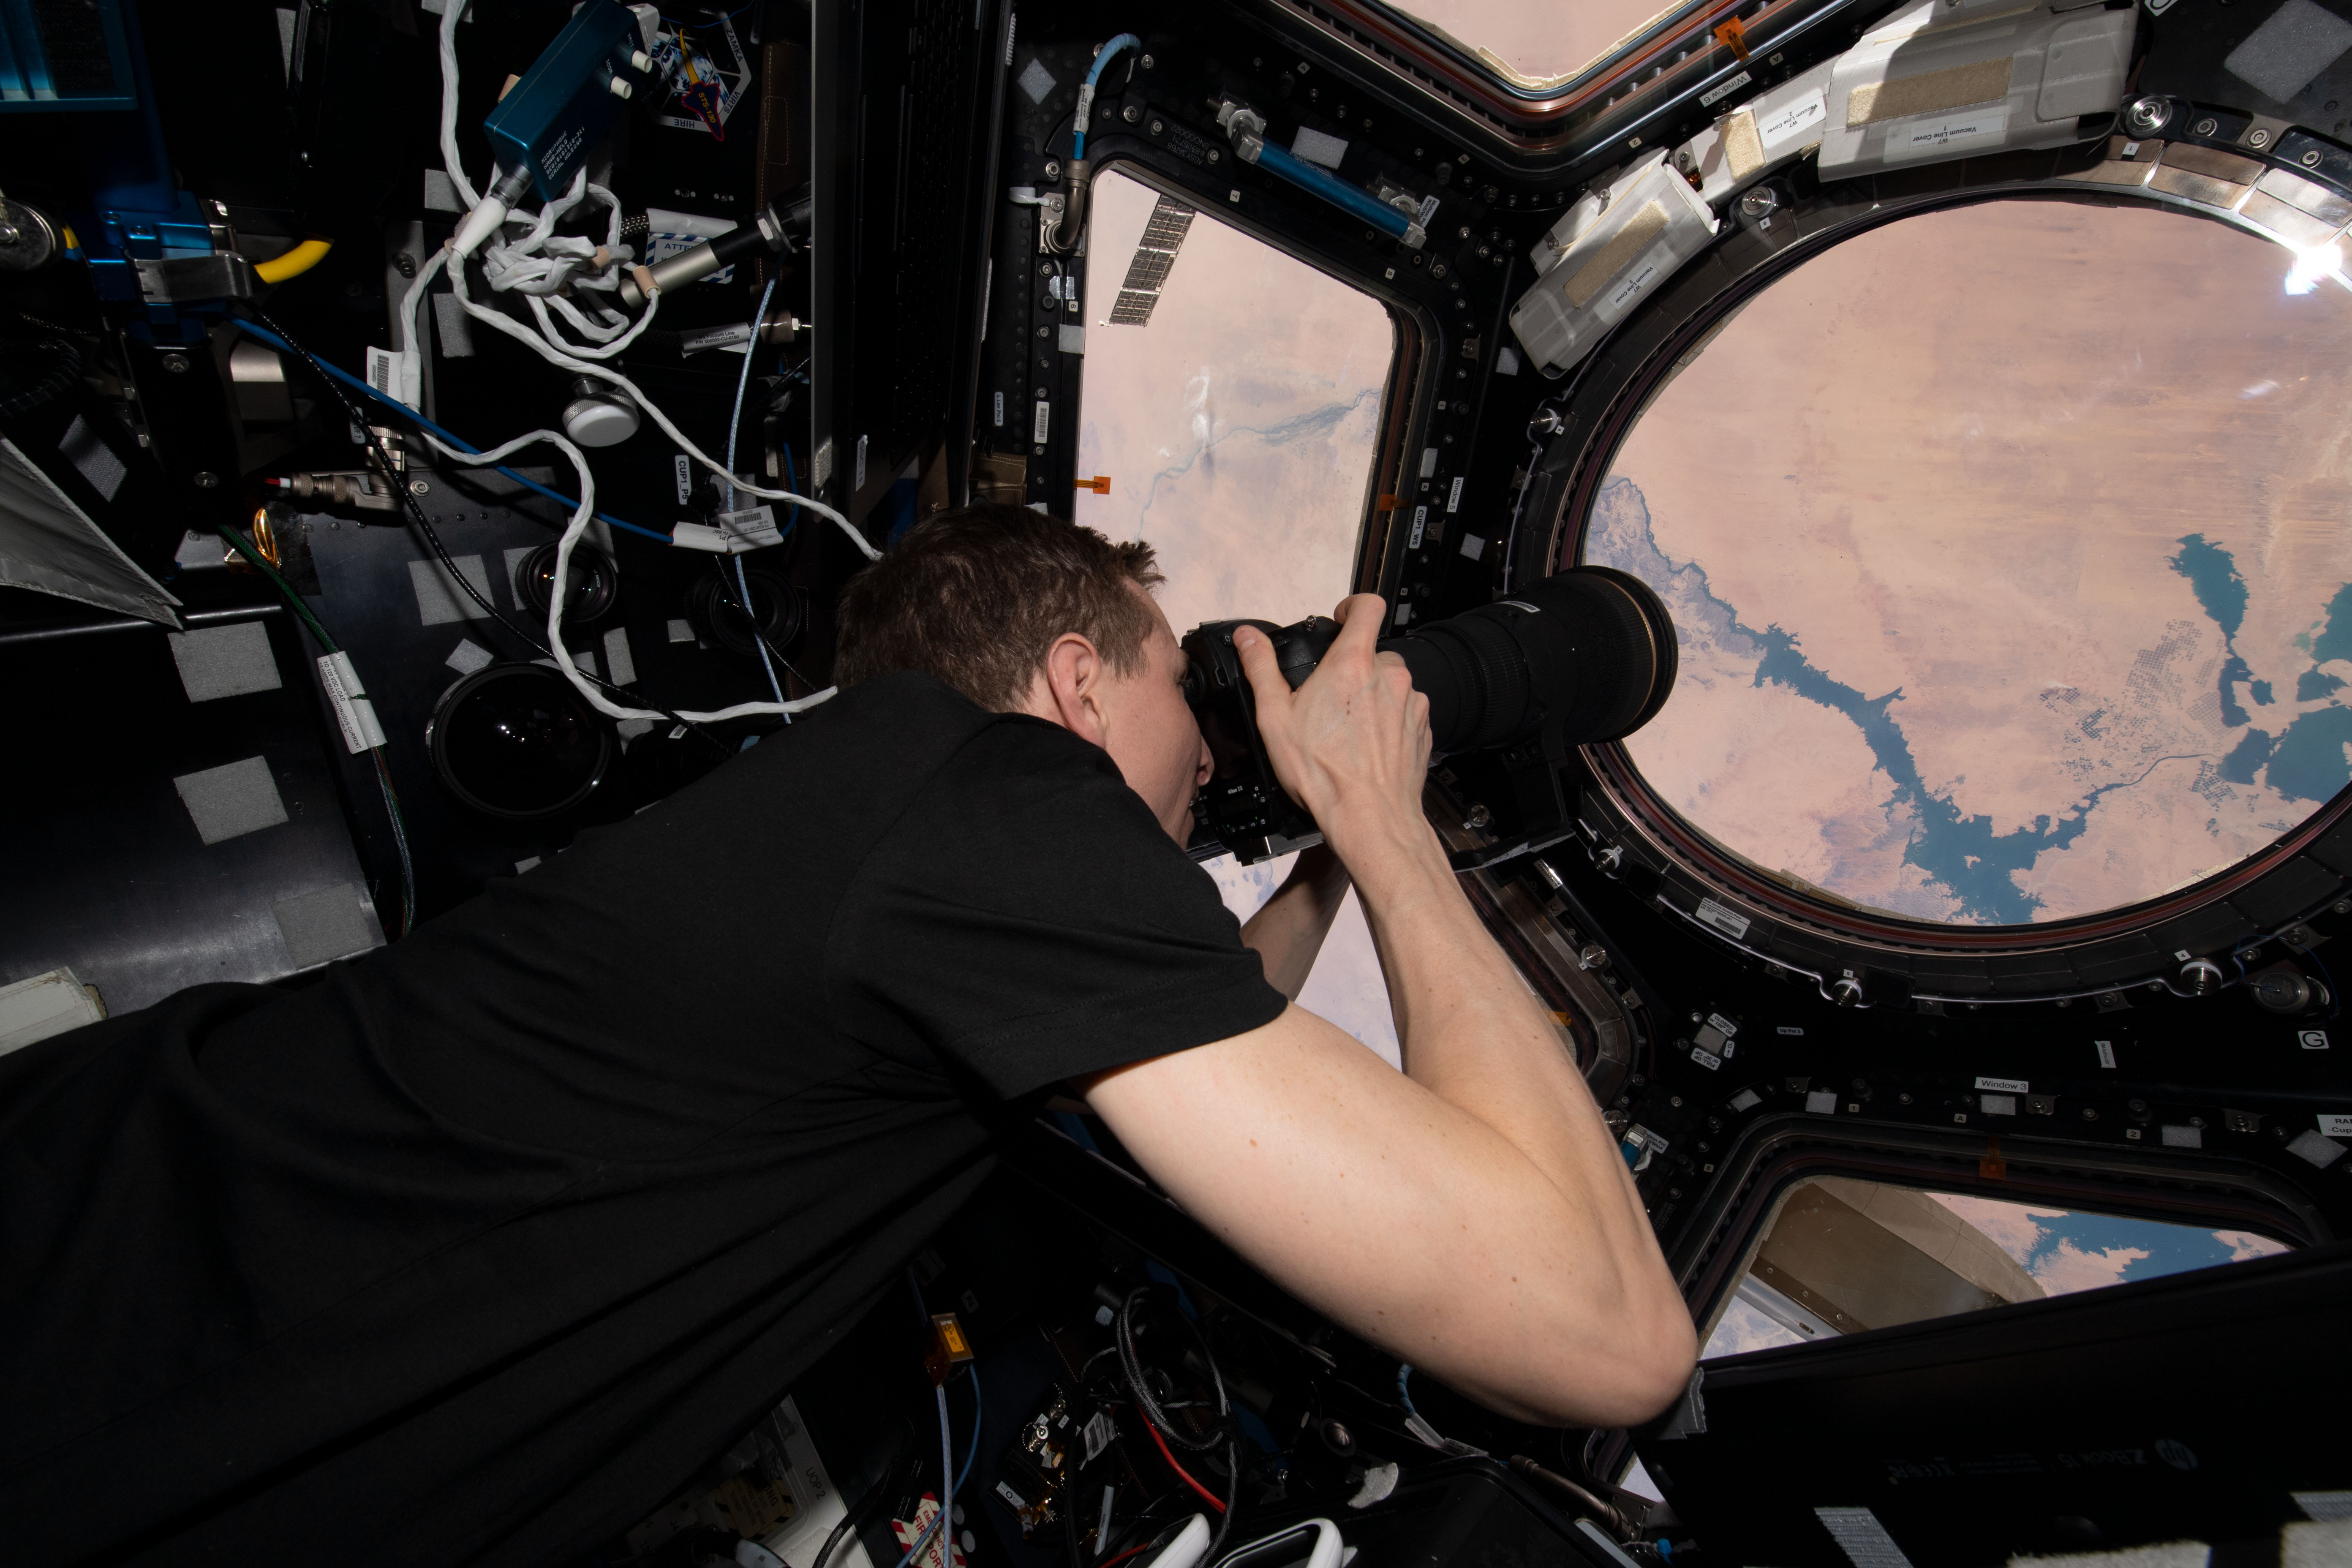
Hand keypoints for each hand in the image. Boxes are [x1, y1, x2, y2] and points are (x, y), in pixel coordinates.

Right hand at [1234, 595, 1432, 860]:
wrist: (1370, 817)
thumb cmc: (1325, 774)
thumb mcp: (1275, 717)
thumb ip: (1261, 668)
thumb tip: (1248, 638)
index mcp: (1353, 663)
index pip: (1368, 606)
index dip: (1353, 605)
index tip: (1341, 618)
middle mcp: (1390, 677)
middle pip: (1374, 652)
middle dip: (1354, 668)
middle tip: (1330, 699)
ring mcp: (1411, 703)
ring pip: (1391, 684)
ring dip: (1372, 697)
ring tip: (1348, 730)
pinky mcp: (1423, 729)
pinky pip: (1405, 712)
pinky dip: (1388, 722)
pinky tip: (1367, 747)